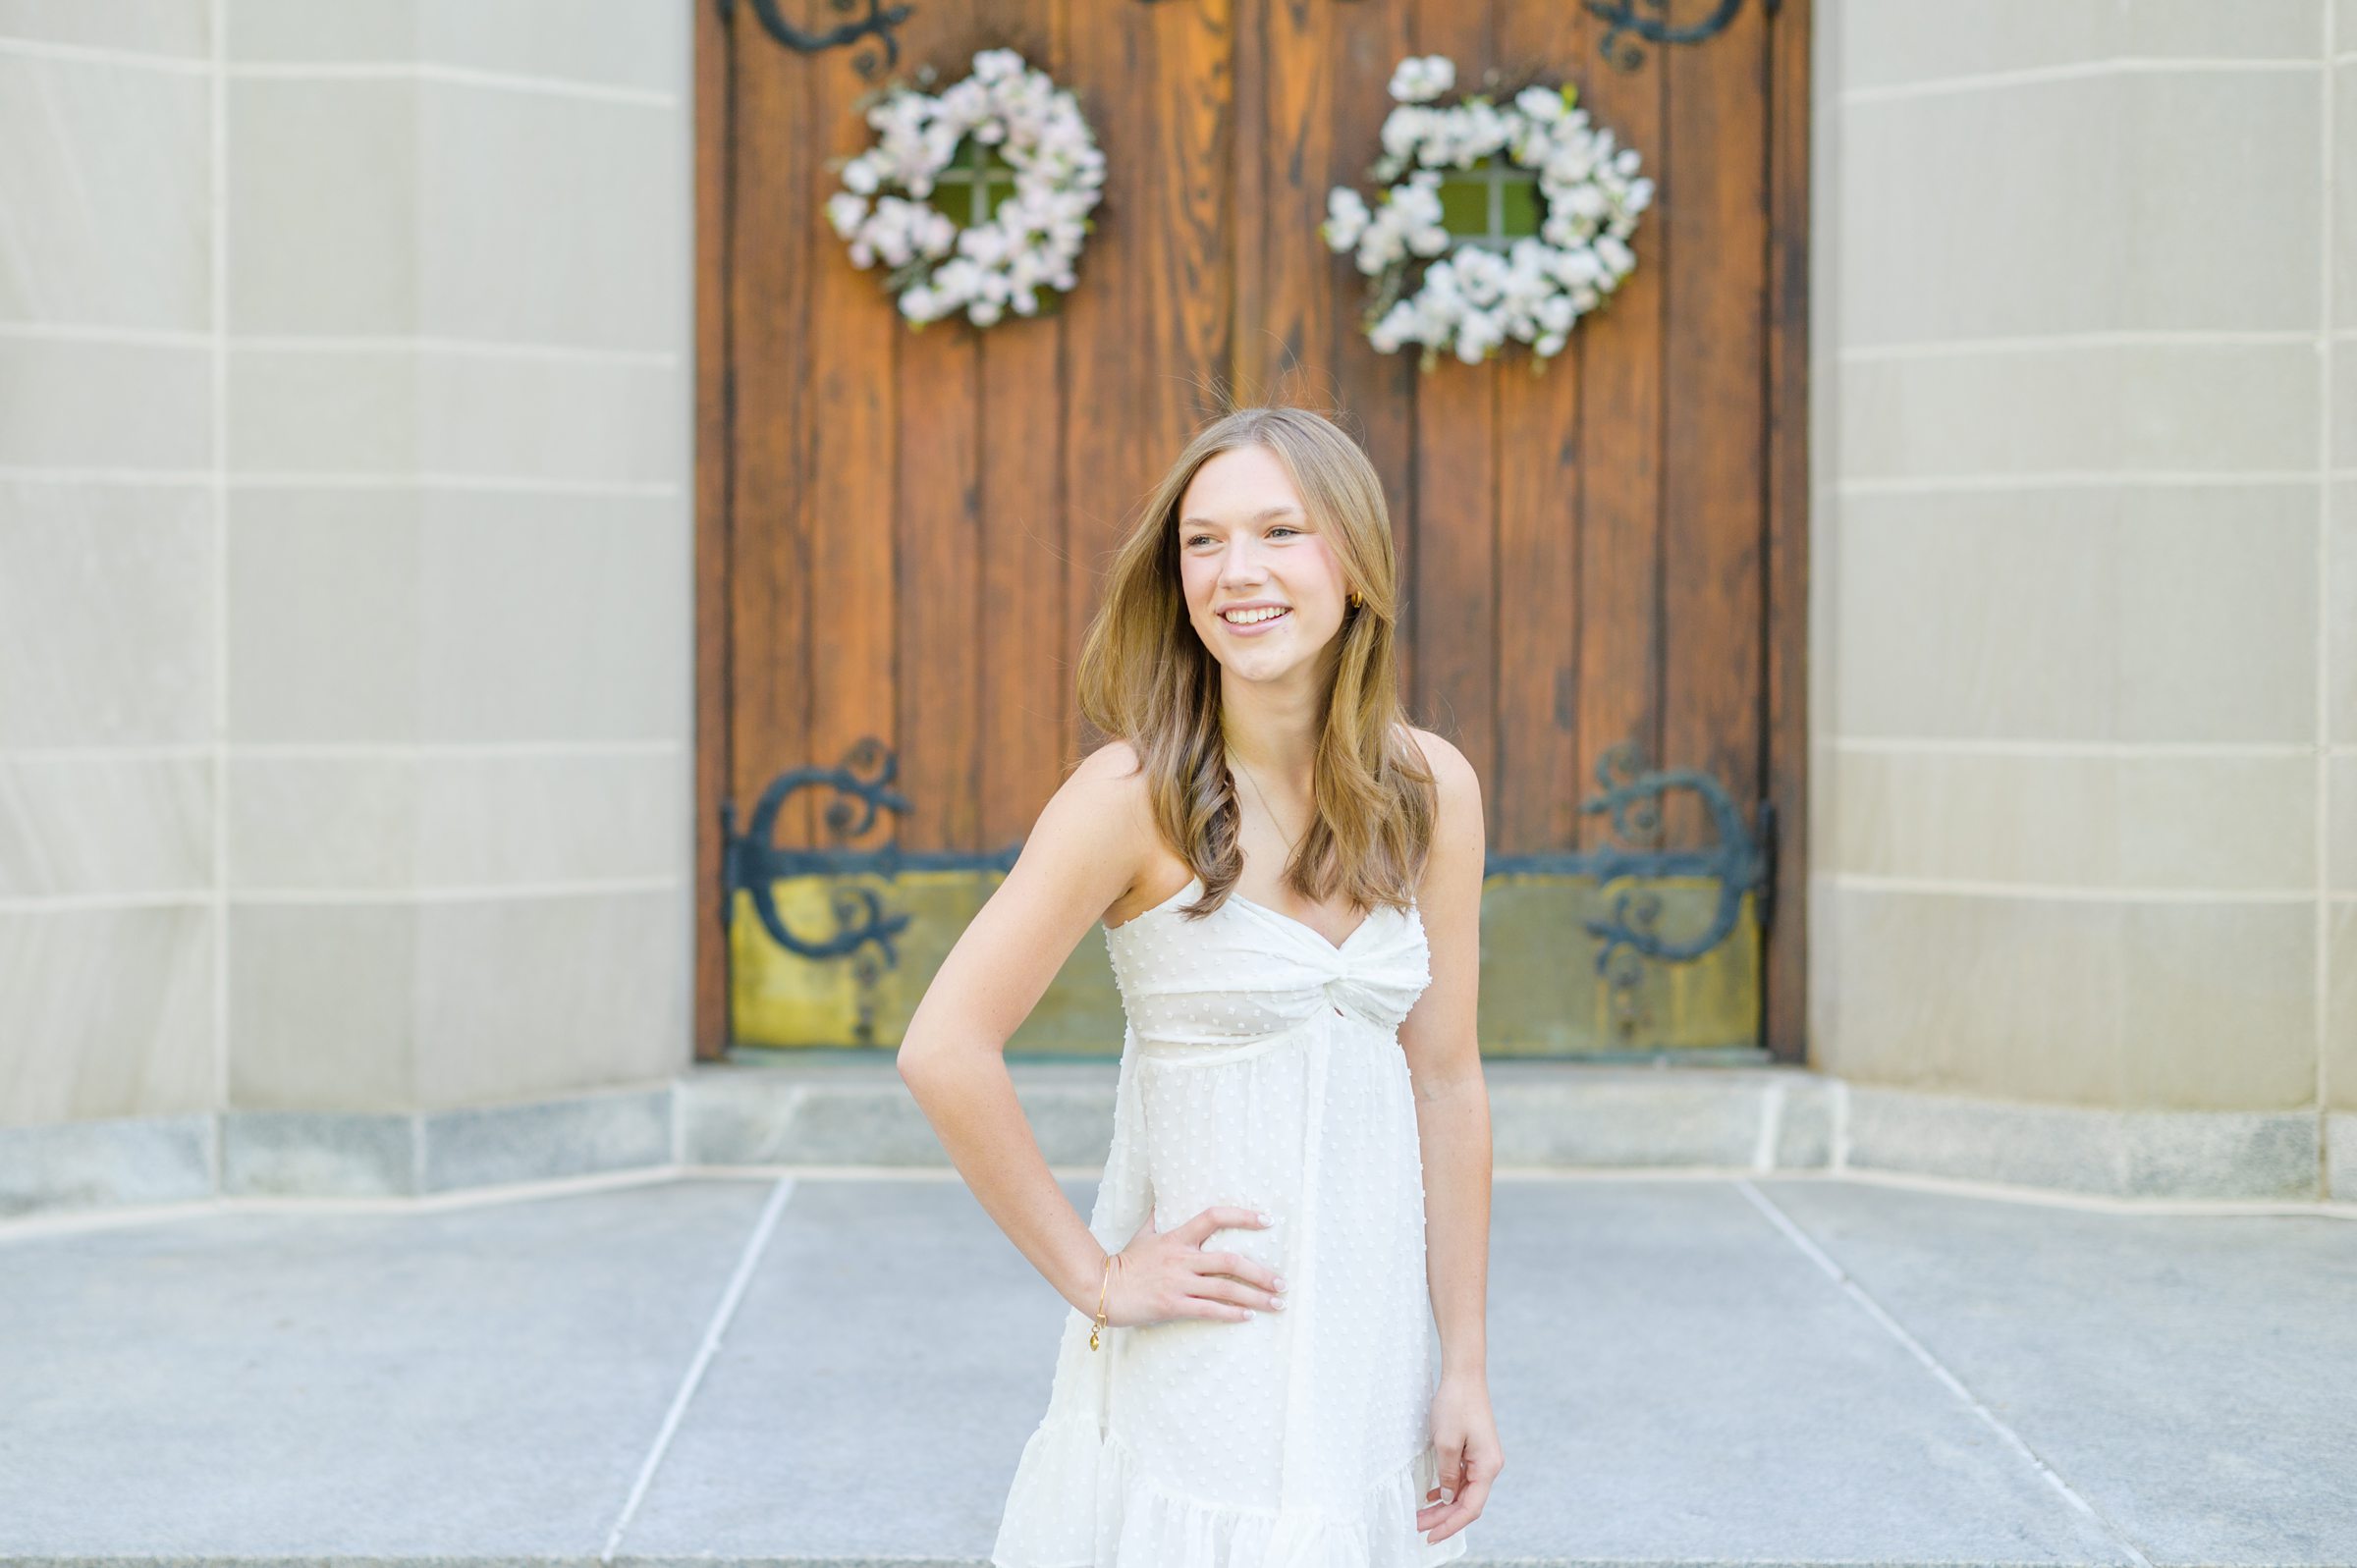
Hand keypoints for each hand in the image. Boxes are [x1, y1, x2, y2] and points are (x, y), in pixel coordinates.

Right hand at [1105, 1206, 1284, 1327]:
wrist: (1102, 1289)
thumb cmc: (1124, 1262)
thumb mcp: (1142, 1234)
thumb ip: (1156, 1217)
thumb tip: (1159, 1197)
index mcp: (1177, 1238)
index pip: (1214, 1217)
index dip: (1243, 1216)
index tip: (1267, 1221)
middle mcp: (1182, 1259)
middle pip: (1230, 1261)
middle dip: (1261, 1272)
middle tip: (1283, 1281)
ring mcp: (1179, 1283)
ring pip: (1226, 1288)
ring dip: (1255, 1296)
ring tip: (1277, 1303)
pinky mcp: (1174, 1305)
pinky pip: (1209, 1310)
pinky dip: (1232, 1313)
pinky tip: (1248, 1316)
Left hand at [1418, 1370, 1500, 1543]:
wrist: (1464, 1375)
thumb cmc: (1455, 1404)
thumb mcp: (1445, 1442)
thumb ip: (1447, 1474)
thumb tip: (1448, 1497)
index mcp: (1487, 1466)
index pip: (1470, 1508)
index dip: (1450, 1525)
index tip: (1431, 1536)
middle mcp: (1489, 1465)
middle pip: (1467, 1502)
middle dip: (1443, 1518)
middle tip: (1419, 1528)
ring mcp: (1483, 1458)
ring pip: (1464, 1492)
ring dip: (1444, 1505)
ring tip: (1421, 1516)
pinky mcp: (1474, 1450)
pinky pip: (1462, 1478)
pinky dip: (1447, 1489)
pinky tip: (1432, 1495)